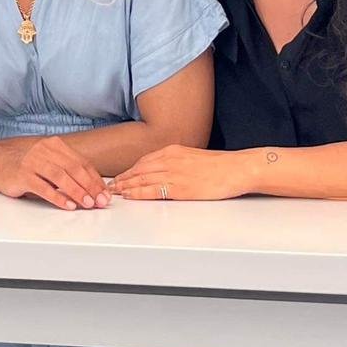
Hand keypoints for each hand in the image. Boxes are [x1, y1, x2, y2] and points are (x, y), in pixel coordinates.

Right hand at [0, 136, 110, 210]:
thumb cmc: (25, 166)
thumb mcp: (48, 162)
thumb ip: (66, 171)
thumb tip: (90, 190)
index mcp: (55, 145)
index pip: (81, 162)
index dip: (95, 179)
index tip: (105, 194)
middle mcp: (45, 150)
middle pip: (74, 169)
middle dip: (90, 186)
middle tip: (100, 201)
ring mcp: (33, 161)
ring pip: (60, 177)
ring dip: (76, 192)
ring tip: (87, 204)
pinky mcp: (22, 174)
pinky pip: (43, 187)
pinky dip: (57, 197)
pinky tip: (67, 206)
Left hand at [110, 144, 250, 200]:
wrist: (236, 168)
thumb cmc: (220, 166)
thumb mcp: (193, 157)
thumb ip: (177, 162)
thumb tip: (165, 170)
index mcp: (173, 150)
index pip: (144, 160)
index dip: (129, 169)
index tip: (120, 176)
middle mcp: (170, 159)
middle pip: (138, 169)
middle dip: (122, 178)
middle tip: (110, 186)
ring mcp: (174, 173)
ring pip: (142, 179)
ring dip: (125, 185)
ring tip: (114, 192)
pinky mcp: (179, 188)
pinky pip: (152, 190)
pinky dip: (138, 193)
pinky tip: (129, 196)